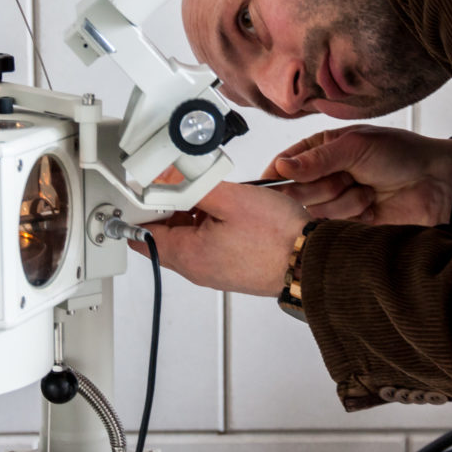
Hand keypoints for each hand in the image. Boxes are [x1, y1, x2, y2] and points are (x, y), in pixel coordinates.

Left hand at [131, 182, 308, 296]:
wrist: (310, 261)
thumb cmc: (277, 236)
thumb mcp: (229, 198)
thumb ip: (193, 187)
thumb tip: (169, 180)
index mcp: (188, 255)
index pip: (143, 235)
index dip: (140, 210)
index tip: (144, 190)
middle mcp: (197, 269)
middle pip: (164, 237)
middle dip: (167, 209)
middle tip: (180, 185)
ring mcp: (214, 271)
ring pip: (188, 239)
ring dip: (191, 215)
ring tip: (210, 195)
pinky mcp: (231, 268)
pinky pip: (208, 244)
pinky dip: (209, 225)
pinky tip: (227, 210)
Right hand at [264, 125, 451, 226]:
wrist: (438, 183)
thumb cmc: (400, 153)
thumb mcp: (356, 147)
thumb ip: (317, 160)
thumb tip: (282, 167)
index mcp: (319, 151)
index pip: (282, 166)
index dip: (277, 178)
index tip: (275, 185)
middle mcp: (323, 177)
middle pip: (295, 193)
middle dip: (323, 187)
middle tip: (348, 178)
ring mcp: (335, 202)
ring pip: (315, 213)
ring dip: (345, 202)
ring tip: (369, 191)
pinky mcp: (349, 225)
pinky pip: (334, 228)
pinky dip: (355, 218)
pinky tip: (373, 208)